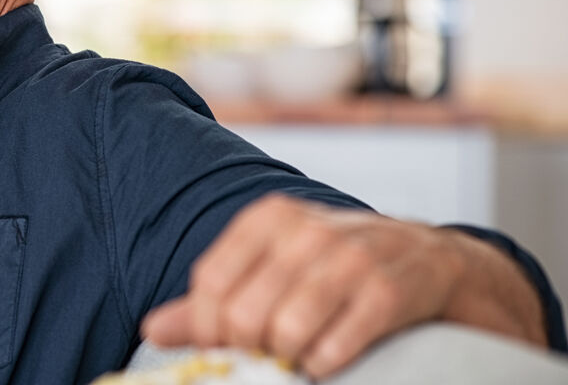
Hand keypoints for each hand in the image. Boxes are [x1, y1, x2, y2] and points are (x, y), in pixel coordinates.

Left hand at [140, 194, 545, 378]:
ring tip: (298, 354)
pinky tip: (329, 358)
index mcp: (269, 218)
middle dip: (248, 348)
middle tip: (266, 352)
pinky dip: (324, 365)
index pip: (210, 281)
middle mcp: (306, 230)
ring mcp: (351, 258)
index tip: (218, 347)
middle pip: (244, 313)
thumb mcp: (271, 267)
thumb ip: (211, 300)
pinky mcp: (389, 292)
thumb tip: (152, 329)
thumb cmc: (335, 267)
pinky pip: (334, 347)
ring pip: (286, 331)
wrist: (431, 258)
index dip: (205, 326)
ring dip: (287, 358)